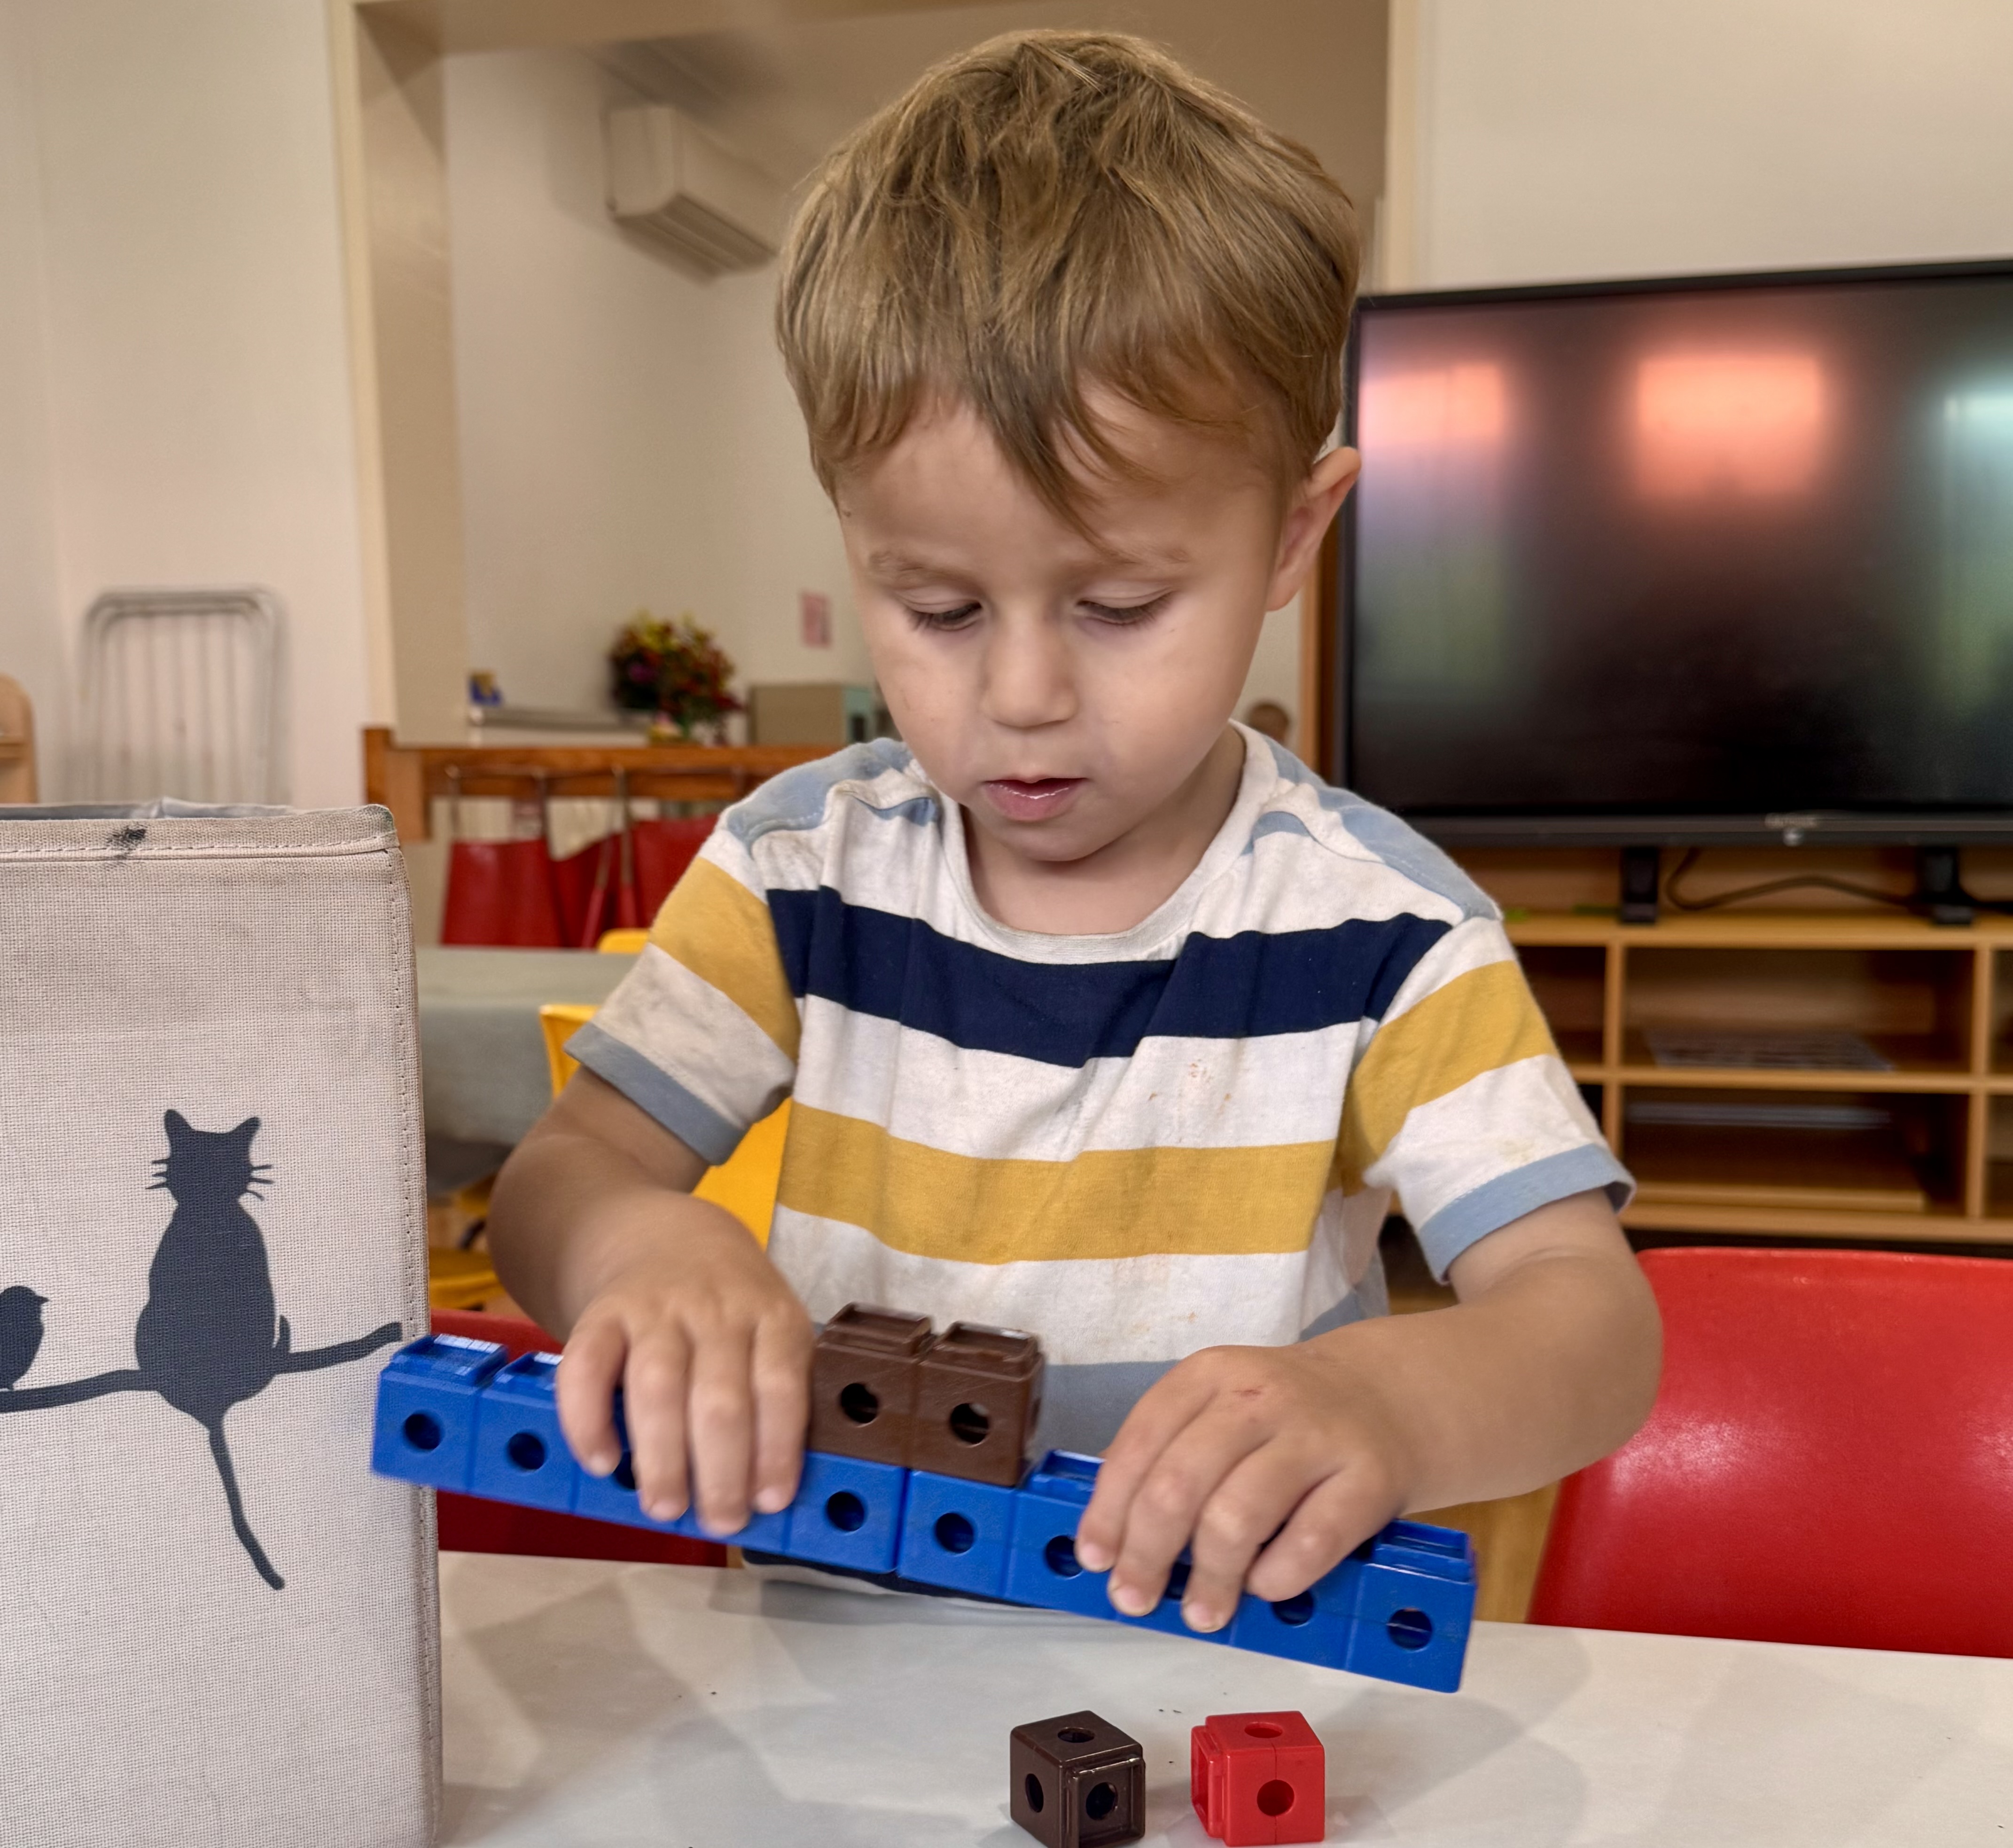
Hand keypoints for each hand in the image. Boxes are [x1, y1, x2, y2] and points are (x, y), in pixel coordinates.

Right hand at [553, 1197, 812, 1537]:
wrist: (663, 1236)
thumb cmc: (729, 1310)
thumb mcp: (771, 1330)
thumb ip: (774, 1394)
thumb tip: (770, 1490)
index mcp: (771, 1316)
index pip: (781, 1384)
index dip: (777, 1447)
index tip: (771, 1501)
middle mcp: (715, 1309)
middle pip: (719, 1397)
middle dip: (721, 1470)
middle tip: (720, 1521)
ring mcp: (655, 1308)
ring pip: (658, 1386)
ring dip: (662, 1457)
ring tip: (665, 1508)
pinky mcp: (601, 1313)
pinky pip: (587, 1367)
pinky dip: (588, 1419)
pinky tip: (600, 1461)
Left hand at [1070, 1337, 1413, 1634]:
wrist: (1389, 1396)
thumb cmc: (1286, 1420)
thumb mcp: (1222, 1410)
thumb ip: (1172, 1457)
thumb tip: (1115, 1538)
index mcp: (1209, 1376)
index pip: (1140, 1442)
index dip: (1110, 1508)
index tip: (1096, 1558)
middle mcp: (1258, 1397)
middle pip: (1180, 1483)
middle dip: (1147, 1553)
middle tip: (1135, 1598)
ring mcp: (1316, 1435)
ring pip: (1238, 1516)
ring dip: (1210, 1578)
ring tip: (1202, 1612)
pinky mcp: (1368, 1478)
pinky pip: (1308, 1543)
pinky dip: (1275, 1578)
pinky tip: (1263, 1588)